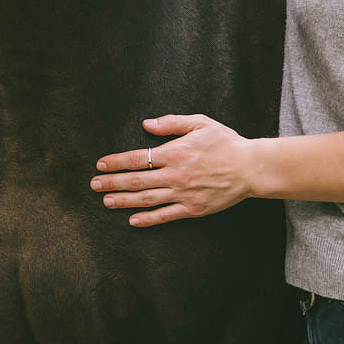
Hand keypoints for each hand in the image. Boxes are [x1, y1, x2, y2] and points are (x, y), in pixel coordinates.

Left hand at [91, 114, 257, 227]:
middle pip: (136, 180)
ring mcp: (183, 194)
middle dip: (112, 182)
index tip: (101, 164)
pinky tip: (133, 219)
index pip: (137, 158)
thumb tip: (146, 124)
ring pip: (146, 199)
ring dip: (123, 200)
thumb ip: (172, 123)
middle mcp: (175, 174)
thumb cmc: (226, 142)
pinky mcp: (192, 209)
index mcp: (174, 152)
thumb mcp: (200, 123)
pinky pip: (165, 216)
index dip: (117, 162)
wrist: (250, 167)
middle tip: (94, 185)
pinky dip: (148, 219)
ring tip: (106, 201)